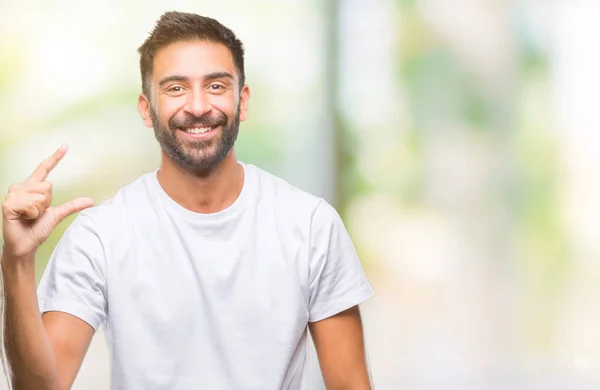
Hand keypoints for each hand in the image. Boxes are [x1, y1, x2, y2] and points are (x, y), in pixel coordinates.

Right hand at [1, 145, 93, 259]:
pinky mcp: (8, 203)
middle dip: (47, 202)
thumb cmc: (37, 229)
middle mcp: (21, 188)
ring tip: (29, 216)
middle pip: (48, 186)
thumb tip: (90, 201)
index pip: (44, 169)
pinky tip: (23, 217)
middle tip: (36, 213)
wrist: (25, 244)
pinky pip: (32, 204)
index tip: (66, 146)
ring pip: (41, 195)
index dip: (55, 158)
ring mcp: (14, 195)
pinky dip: (32, 213)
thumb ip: (72, 206)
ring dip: (40, 209)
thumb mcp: (57, 215)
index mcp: (32, 188)